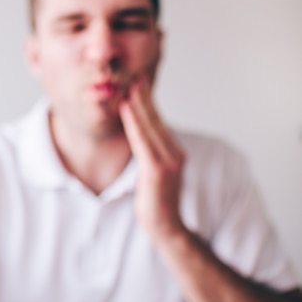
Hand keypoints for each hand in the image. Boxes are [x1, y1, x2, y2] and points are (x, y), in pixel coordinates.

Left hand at [119, 77, 185, 240]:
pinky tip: (127, 108)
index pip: (159, 121)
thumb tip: (139, 137)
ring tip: (131, 83)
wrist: (166, 228)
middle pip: (156, 119)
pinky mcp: (157, 171)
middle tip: (136, 73)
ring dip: (140, 103)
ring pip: (150, 126)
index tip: (139, 81)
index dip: (148, 101)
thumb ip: (149, 154)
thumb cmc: (155, 202)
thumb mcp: (153, 173)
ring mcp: (169, 161)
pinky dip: (135, 122)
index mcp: (173, 151)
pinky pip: (143, 141)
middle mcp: (174, 153)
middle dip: (145, 95)